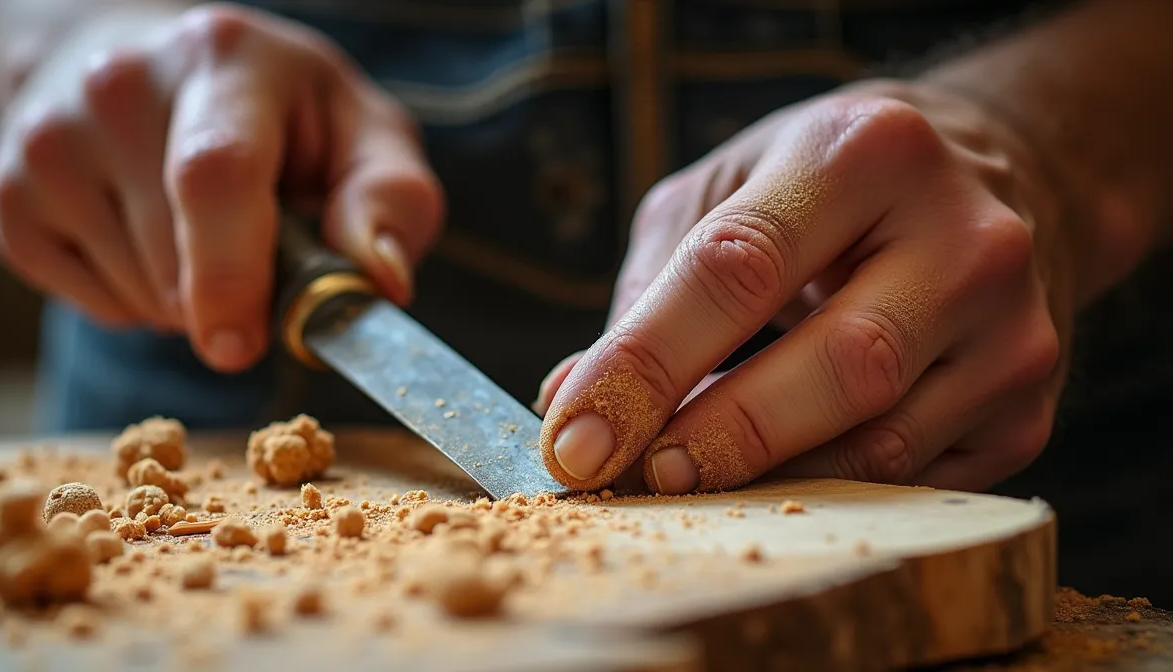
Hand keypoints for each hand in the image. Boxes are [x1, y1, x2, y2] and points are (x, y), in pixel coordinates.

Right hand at [0, 3, 442, 371]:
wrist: (130, 62)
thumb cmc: (270, 110)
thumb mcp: (356, 128)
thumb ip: (391, 198)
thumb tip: (383, 279)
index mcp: (221, 58)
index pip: (214, 174)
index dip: (231, 273)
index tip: (241, 344)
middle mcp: (116, 88)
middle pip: (176, 261)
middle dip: (235, 300)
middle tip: (262, 256)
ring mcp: (47, 145)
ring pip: (138, 297)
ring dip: (191, 304)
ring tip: (199, 233)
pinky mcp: (9, 201)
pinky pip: (95, 308)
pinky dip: (139, 305)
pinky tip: (149, 239)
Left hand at [537, 81, 1073, 493]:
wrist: (990, 186)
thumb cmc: (826, 189)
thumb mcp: (727, 192)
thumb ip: (651, 290)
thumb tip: (572, 401)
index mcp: (866, 153)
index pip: (738, 269)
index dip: (645, 363)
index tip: (574, 438)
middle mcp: (965, 236)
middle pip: (839, 366)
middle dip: (719, 437)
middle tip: (637, 475)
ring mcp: (1013, 329)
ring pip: (881, 444)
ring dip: (768, 479)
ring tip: (690, 478)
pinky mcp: (1027, 407)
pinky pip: (913, 482)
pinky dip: (827, 493)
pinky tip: (776, 477)